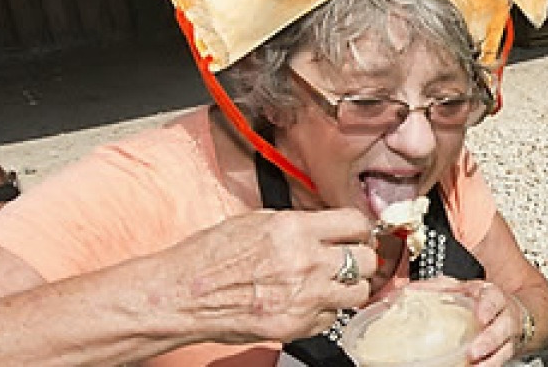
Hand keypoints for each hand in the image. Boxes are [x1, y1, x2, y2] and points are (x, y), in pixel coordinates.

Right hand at [159, 209, 377, 343]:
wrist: (182, 295)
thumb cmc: (209, 257)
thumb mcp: (257, 221)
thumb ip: (298, 224)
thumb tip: (326, 226)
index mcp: (295, 230)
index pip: (356, 223)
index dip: (360, 228)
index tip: (358, 233)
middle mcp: (305, 263)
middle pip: (366, 259)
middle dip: (361, 257)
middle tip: (350, 258)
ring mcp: (304, 298)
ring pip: (358, 292)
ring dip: (349, 286)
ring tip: (332, 282)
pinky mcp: (296, 326)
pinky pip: (331, 318)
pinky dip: (325, 311)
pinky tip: (307, 302)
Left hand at [412, 277, 520, 366]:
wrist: (508, 308)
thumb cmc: (481, 298)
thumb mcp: (462, 288)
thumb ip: (438, 287)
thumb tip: (408, 288)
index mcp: (491, 295)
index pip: (493, 299)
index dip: (488, 307)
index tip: (480, 317)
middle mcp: (504, 313)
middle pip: (503, 326)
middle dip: (490, 339)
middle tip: (473, 351)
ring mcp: (507, 333)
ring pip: (504, 347)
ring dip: (490, 358)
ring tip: (474, 365)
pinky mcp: (507, 349)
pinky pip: (502, 359)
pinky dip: (490, 364)